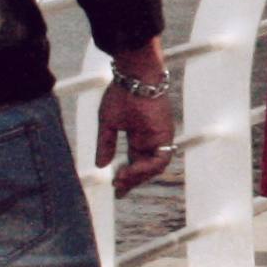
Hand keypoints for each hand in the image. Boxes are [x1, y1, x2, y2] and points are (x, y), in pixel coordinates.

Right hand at [97, 45, 174, 189]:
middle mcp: (151, 139)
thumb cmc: (121, 93)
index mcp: (138, 136)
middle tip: (118, 190)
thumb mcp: (108, 123)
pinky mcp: (166, 135)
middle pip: (145, 168)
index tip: (116, 188)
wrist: (134, 76)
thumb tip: (100, 165)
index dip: (126, 176)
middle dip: (132, 181)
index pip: (134, 162)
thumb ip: (105, 144)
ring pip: (154, 167)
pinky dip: (146, 169)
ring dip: (138, 177)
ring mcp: (160, 137)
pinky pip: (160, 159)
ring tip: (122, 181)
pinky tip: (130, 171)